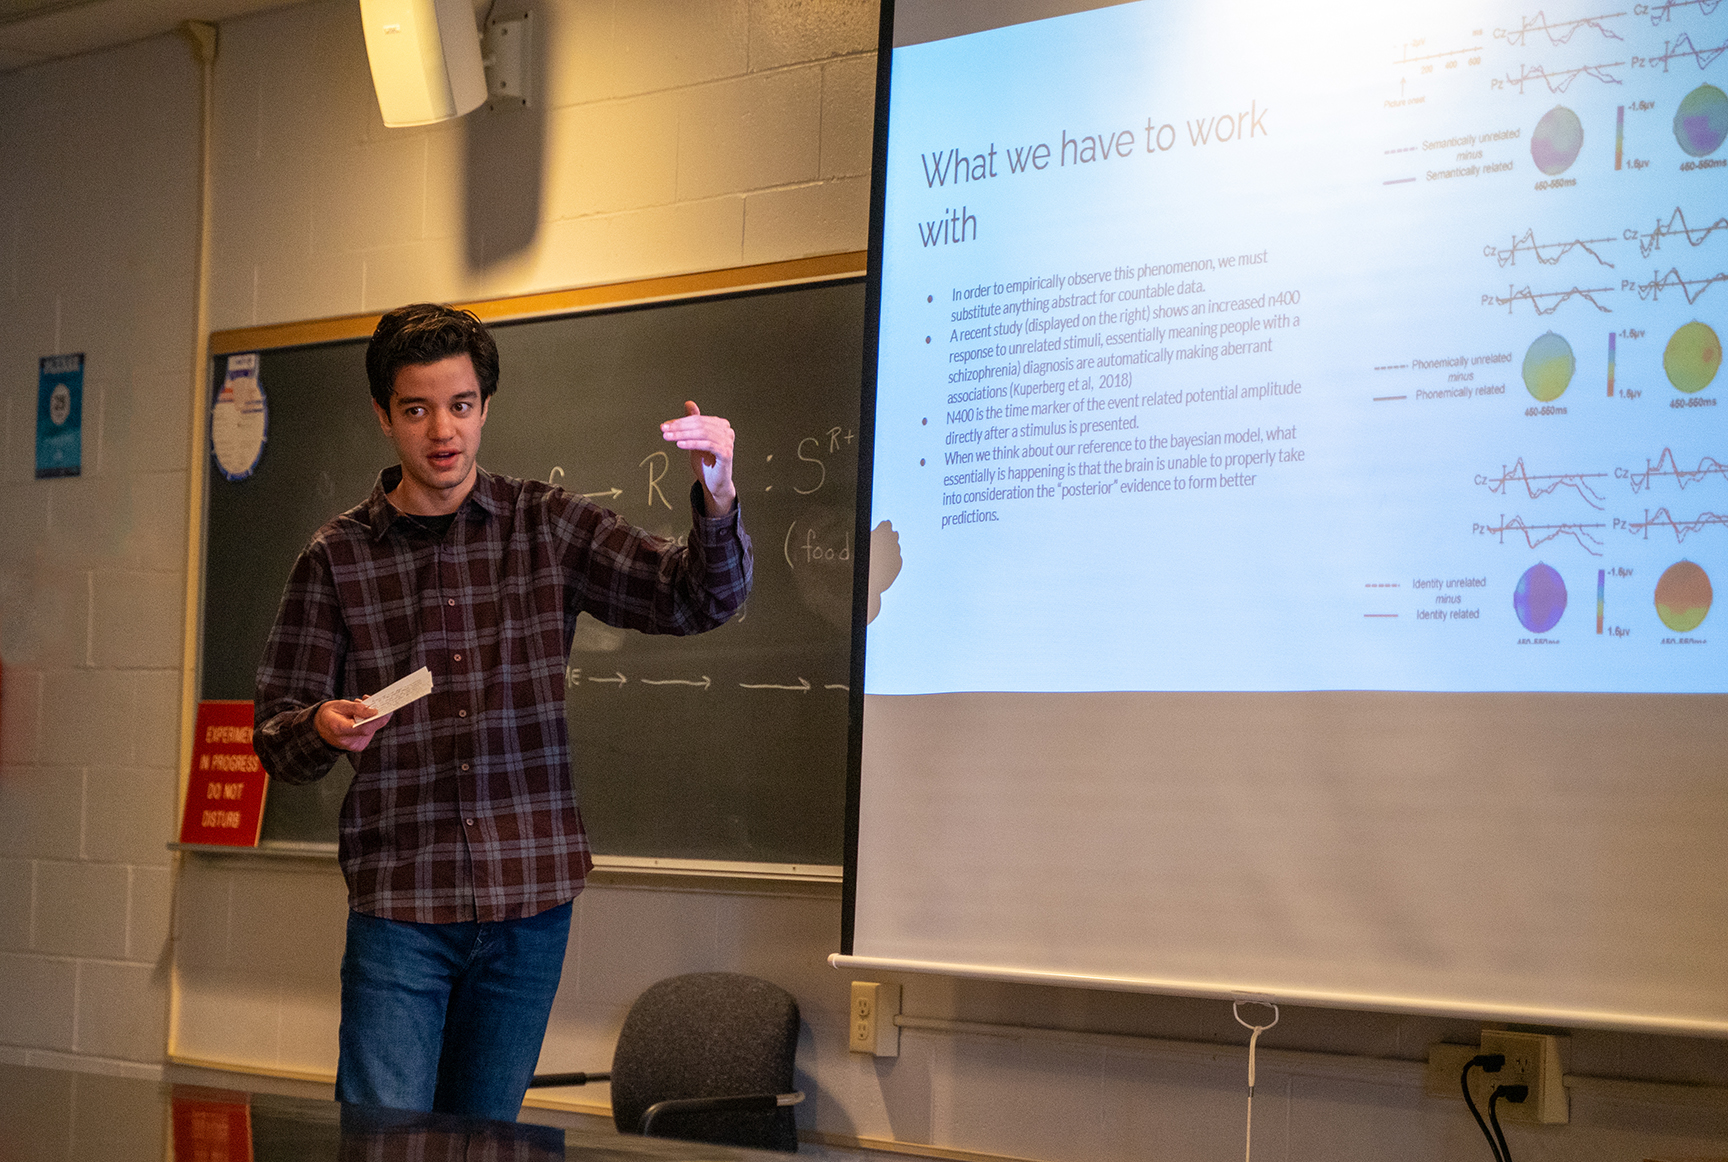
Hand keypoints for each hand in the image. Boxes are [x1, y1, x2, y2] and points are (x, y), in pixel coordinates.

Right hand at [314, 699, 393, 752]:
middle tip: (373, 701)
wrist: (319, 729)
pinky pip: (369, 733)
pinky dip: (368, 723)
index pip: (364, 728)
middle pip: (370, 729)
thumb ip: (357, 708)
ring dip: (371, 718)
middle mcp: (347, 741)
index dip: (377, 719)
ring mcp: (354, 746)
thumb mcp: (339, 705)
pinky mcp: (359, 746)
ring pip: (371, 730)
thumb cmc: (328, 715)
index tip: (387, 710)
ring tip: (361, 707)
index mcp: (339, 729)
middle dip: (375, 714)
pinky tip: (361, 716)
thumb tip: (375, 711)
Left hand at [660, 401, 735, 515]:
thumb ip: (693, 421)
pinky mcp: (726, 453)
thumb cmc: (706, 461)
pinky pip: (707, 444)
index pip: (697, 419)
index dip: (680, 422)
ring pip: (702, 433)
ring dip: (683, 435)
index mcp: (721, 425)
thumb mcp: (696, 439)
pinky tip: (680, 444)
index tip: (665, 426)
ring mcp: (728, 442)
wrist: (714, 483)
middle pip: (699, 425)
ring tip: (669, 437)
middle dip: (679, 427)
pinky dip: (692, 443)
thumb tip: (689, 403)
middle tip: (664, 430)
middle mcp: (727, 431)